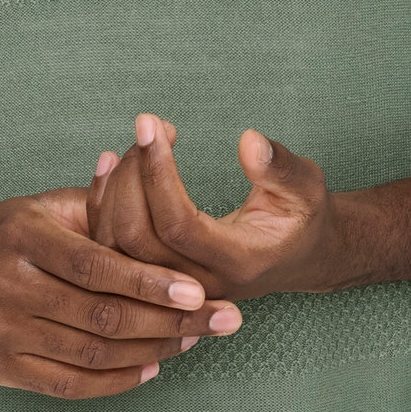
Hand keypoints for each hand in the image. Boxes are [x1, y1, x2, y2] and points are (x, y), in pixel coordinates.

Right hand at [0, 183, 243, 399]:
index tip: (199, 290)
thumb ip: (101, 199)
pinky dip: (116, 381)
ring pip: (90, 354)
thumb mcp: (45, 205)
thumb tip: (160, 154)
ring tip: (194, 339)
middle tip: (221, 321)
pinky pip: (68, 385)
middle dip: (169, 322)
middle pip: (99, 315)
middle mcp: (7, 285)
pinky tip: (152, 367)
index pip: (94, 265)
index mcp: (23, 235)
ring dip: (152, 351)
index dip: (148, 281)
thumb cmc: (9, 231)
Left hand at [86, 114, 341, 299]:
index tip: (152, 123)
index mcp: (236, 263)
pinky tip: (110, 164)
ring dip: (115, 188)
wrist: (301, 258)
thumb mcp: (307, 188)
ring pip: (117, 247)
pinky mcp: (157, 278)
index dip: (158, 171)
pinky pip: (113, 249)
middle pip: (137, 239)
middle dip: (131, 175)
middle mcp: (198, 284)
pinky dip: (103, 204)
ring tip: (135, 142)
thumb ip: (280, 168)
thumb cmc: (303, 218)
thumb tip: (248, 141)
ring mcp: (173, 288)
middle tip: (146, 127)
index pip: (179, 223)